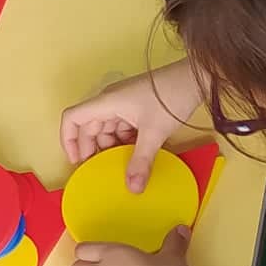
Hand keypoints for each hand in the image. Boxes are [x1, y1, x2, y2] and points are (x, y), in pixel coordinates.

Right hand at [59, 60, 203, 189]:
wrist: (197, 77)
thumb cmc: (172, 97)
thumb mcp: (154, 133)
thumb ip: (141, 161)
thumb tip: (132, 188)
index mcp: (106, 102)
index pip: (72, 118)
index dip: (68, 140)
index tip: (77, 161)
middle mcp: (110, 101)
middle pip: (89, 127)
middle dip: (92, 149)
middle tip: (100, 170)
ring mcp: (123, 103)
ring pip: (107, 128)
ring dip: (111, 146)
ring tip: (120, 165)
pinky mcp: (136, 106)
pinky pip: (122, 126)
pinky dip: (124, 141)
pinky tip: (135, 154)